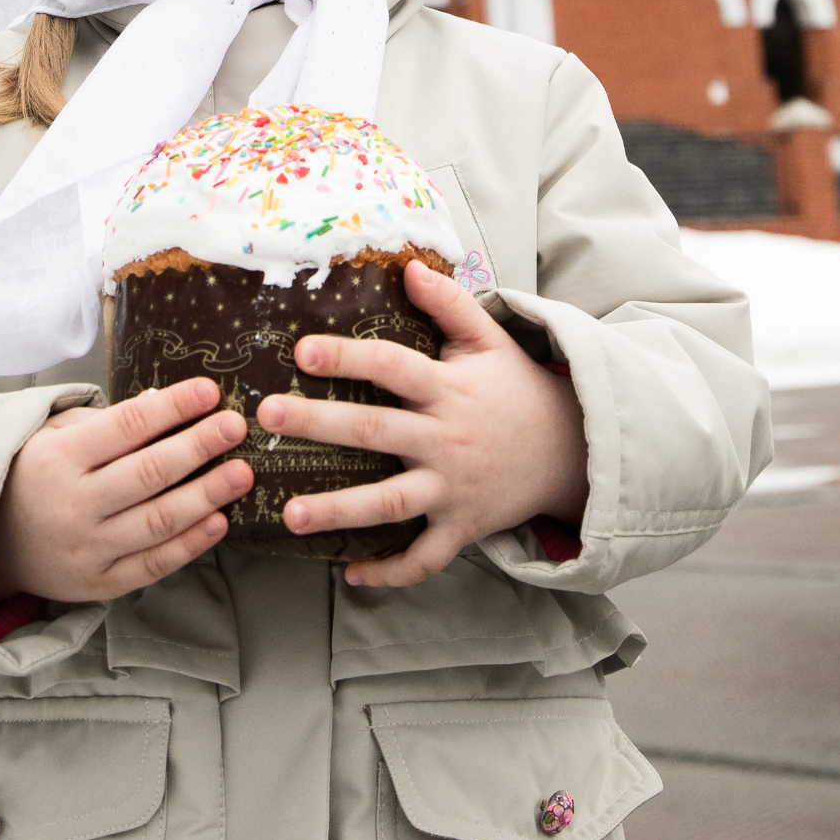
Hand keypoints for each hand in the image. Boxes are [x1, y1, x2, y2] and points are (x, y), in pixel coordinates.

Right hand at [0, 379, 252, 605]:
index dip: (172, 407)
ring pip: (158, 522)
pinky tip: (219, 520)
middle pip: (149, 473)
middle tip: (237, 426)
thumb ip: (107, 420)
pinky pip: (154, 564)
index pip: (126, 426)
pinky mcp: (100, 584)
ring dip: (206, 496)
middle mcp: (73, 505)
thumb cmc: (33, 475)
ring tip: (241, 474)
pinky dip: (190, 544)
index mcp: (59, 459)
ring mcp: (87, 549)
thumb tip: (161, 400)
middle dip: (199, 446)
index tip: (209, 390)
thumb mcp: (55, 435)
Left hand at [254, 260, 588, 589]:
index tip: (301, 351)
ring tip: (291, 515)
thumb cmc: (516, 389)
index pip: (392, 366)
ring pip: (391, 503)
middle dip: (320, 425)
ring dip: (339, 511)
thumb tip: (408, 266)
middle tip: (270, 418)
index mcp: (448, 389)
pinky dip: (391, 572)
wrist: (570, 450)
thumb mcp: (490, 340)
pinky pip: (425, 558)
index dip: (348, 356)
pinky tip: (350, 573)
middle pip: (376, 431)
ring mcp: (453, 488)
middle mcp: (446, 439)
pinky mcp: (462, 526)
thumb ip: (450, 303)